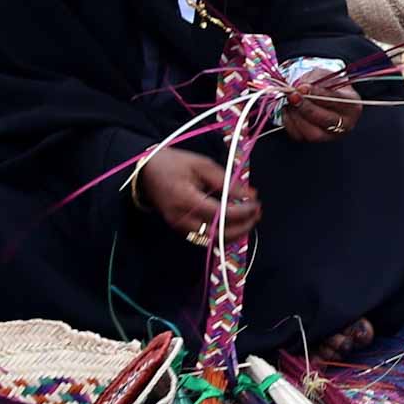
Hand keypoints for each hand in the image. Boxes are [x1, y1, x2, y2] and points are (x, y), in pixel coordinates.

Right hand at [135, 148, 260, 243]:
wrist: (145, 171)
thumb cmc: (174, 163)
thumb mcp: (202, 165)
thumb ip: (227, 182)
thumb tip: (250, 195)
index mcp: (186, 200)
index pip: (221, 214)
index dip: (243, 211)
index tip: (257, 203)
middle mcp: (181, 219)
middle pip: (218, 233)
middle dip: (243, 226)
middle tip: (258, 213)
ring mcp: (178, 226)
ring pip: (212, 240)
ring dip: (235, 232)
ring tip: (251, 218)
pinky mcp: (179, 228)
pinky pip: (204, 237)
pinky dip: (222, 232)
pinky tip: (235, 222)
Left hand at [282, 74, 361, 143]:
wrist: (323, 95)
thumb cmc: (326, 85)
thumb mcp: (324, 76)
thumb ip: (314, 81)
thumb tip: (299, 88)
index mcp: (353, 105)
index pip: (337, 101)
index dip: (318, 94)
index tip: (303, 87)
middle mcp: (346, 124)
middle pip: (326, 120)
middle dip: (307, 108)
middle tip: (293, 96)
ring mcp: (331, 135)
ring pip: (313, 133)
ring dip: (297, 116)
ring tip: (290, 101)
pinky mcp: (315, 141)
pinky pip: (300, 136)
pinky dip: (290, 122)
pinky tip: (288, 109)